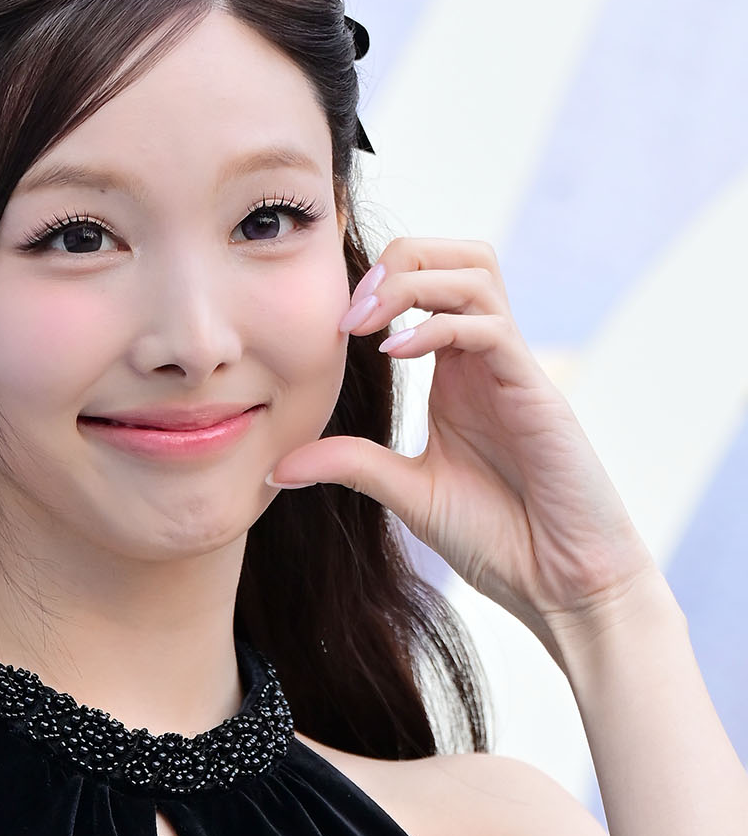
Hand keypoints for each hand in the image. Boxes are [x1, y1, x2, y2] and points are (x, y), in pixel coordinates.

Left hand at [265, 237, 659, 655]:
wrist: (560, 581)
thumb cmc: (499, 537)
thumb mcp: (406, 492)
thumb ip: (349, 465)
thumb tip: (275, 466)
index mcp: (453, 371)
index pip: (421, 282)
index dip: (371, 284)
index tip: (325, 327)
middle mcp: (483, 357)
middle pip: (453, 254)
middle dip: (396, 261)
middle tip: (347, 314)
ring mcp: (512, 368)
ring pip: (475, 271)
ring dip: (413, 280)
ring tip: (364, 323)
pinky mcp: (536, 391)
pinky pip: (490, 327)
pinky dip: (438, 326)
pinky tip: (397, 354)